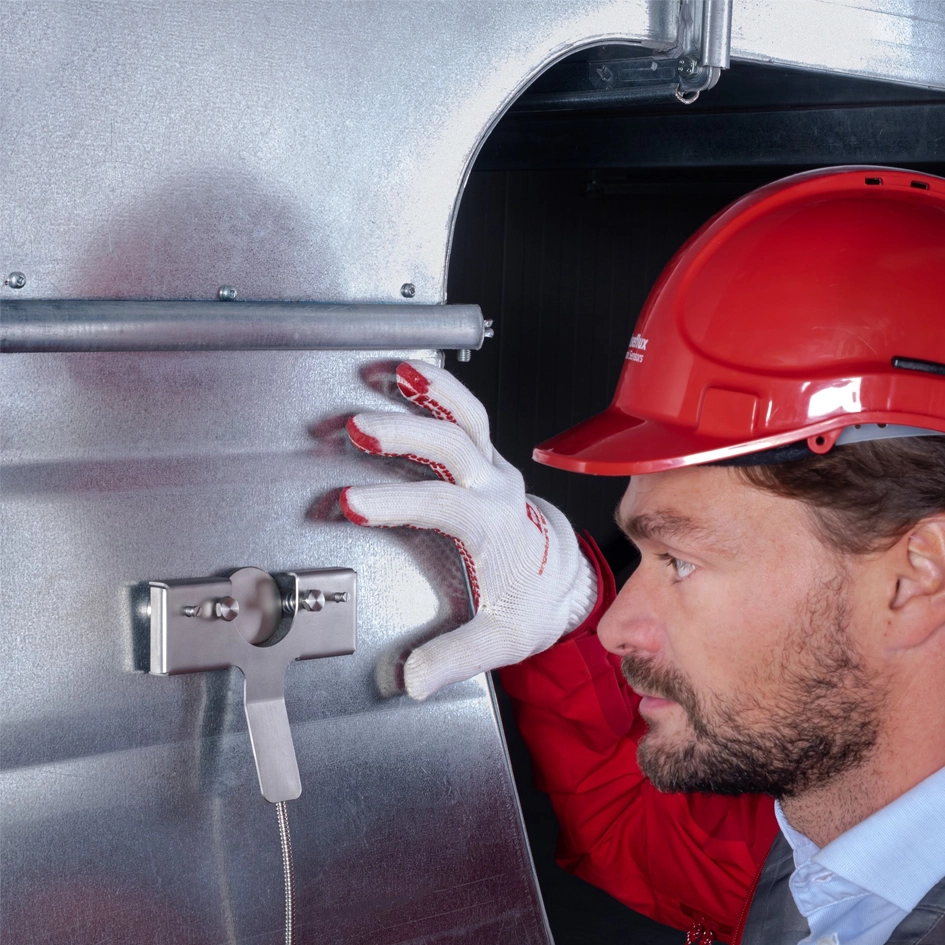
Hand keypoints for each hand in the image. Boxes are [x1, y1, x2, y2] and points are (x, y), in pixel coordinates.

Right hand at [341, 360, 596, 699]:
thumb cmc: (531, 602)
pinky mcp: (487, 462)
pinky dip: (442, 391)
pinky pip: (469, 416)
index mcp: (494, 530)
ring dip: (432, 392)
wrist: (562, 579)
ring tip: (393, 370)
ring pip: (469, 418)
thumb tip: (413, 679)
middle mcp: (495, 490)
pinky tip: (411, 374)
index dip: (398, 503)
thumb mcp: (500, 639)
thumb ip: (455, 657)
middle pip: (454, 449)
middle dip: (406, 434)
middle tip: (359, 428)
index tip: (352, 503)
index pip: (444, 508)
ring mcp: (493, 470)